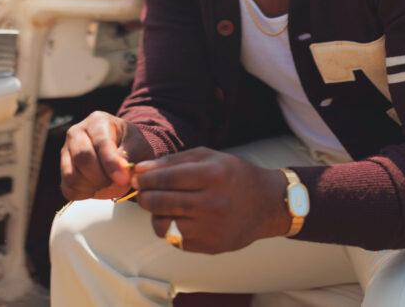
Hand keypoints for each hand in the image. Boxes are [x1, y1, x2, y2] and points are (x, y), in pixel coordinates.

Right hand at [59, 111, 153, 200]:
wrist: (122, 149)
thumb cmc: (130, 145)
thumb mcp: (137, 146)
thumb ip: (129, 159)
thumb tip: (120, 176)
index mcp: (97, 121)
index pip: (100, 143)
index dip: (111, 163)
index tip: (123, 179)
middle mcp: (76, 132)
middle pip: (82, 158)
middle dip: (102, 177)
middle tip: (117, 182)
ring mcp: (66, 150)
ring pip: (72, 175)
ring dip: (93, 186)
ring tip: (108, 183)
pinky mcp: (63, 169)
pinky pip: (68, 188)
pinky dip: (84, 193)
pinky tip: (97, 188)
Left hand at [133, 147, 290, 253]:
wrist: (267, 204)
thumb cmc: (234, 176)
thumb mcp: (209, 157)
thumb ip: (174, 161)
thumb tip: (141, 169)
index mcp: (212, 175)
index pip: (165, 178)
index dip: (145, 178)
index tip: (136, 178)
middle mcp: (212, 203)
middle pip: (160, 202)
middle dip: (144, 196)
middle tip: (143, 192)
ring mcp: (211, 228)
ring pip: (162, 224)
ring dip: (155, 214)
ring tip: (161, 206)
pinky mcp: (210, 246)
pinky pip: (174, 239)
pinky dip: (170, 228)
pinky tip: (179, 218)